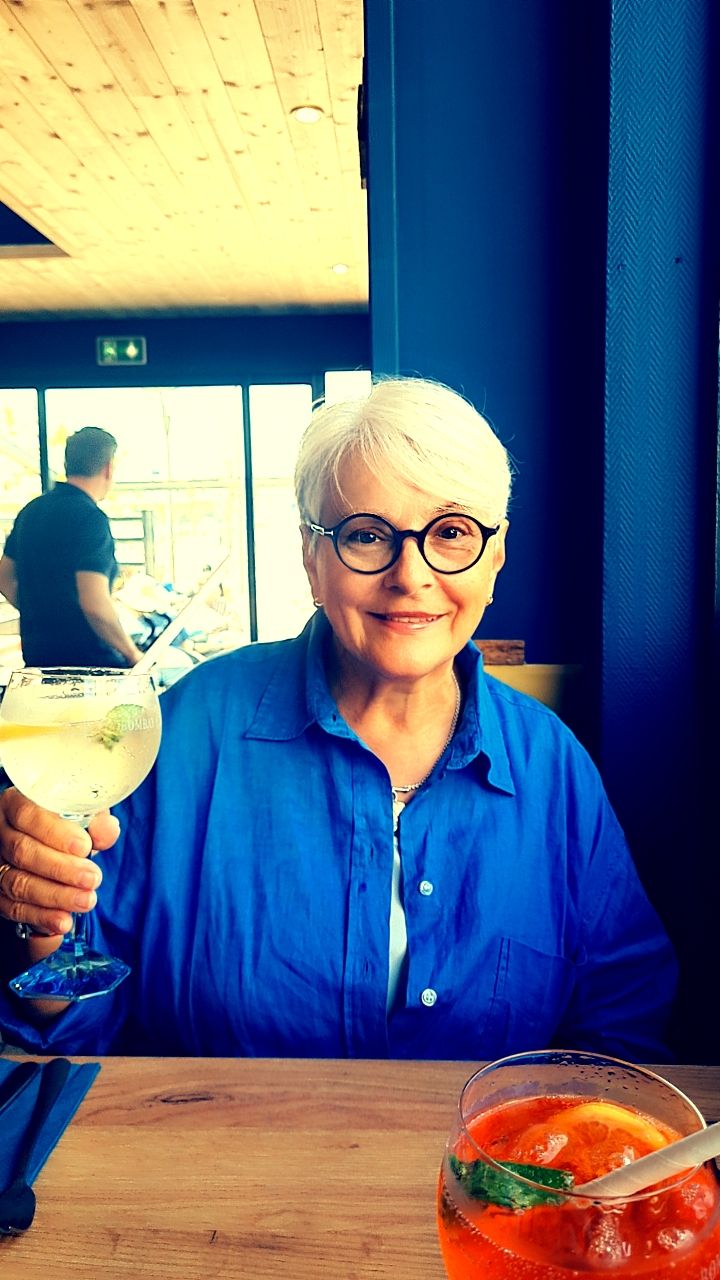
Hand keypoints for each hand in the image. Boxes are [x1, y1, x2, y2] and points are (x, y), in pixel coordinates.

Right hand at [0, 789, 118, 938]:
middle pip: (23, 851)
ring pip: (17, 882)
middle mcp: (0, 833)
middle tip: (92, 878)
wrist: (48, 843)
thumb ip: (95, 821)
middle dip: (61, 869)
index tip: (84, 846)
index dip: (55, 832)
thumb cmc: (65, 823)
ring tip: (85, 901)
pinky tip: (63, 921)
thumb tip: (108, 830)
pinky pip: (14, 908)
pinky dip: (40, 917)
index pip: (28, 814)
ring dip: (54, 896)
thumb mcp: (80, 814)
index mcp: (15, 804)